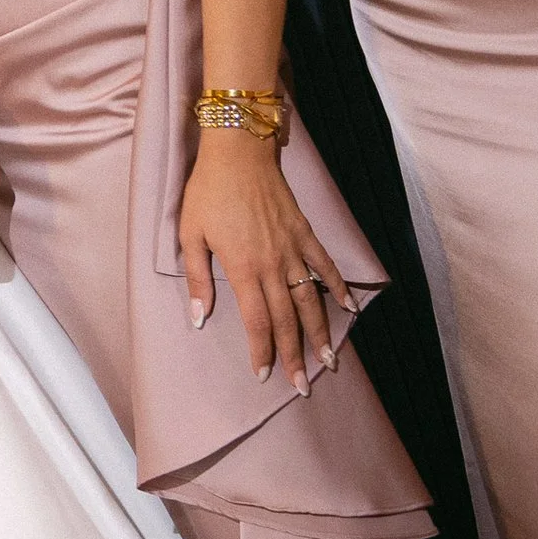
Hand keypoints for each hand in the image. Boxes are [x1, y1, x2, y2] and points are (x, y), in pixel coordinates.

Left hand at [180, 132, 335, 395]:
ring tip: (330, 361)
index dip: (262, 350)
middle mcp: (272, 264)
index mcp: (243, 268)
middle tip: (304, 386)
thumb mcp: (189, 233)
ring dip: (321, 332)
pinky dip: (338, 287)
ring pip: (310, 300)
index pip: (257, 321)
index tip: (264, 375)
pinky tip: (349, 308)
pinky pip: (325, 265)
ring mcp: (292, 248)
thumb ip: (195, 278)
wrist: (237, 152)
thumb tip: (198, 317)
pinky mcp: (304, 233)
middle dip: (295, 355)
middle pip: (287, 319)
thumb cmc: (207, 192)